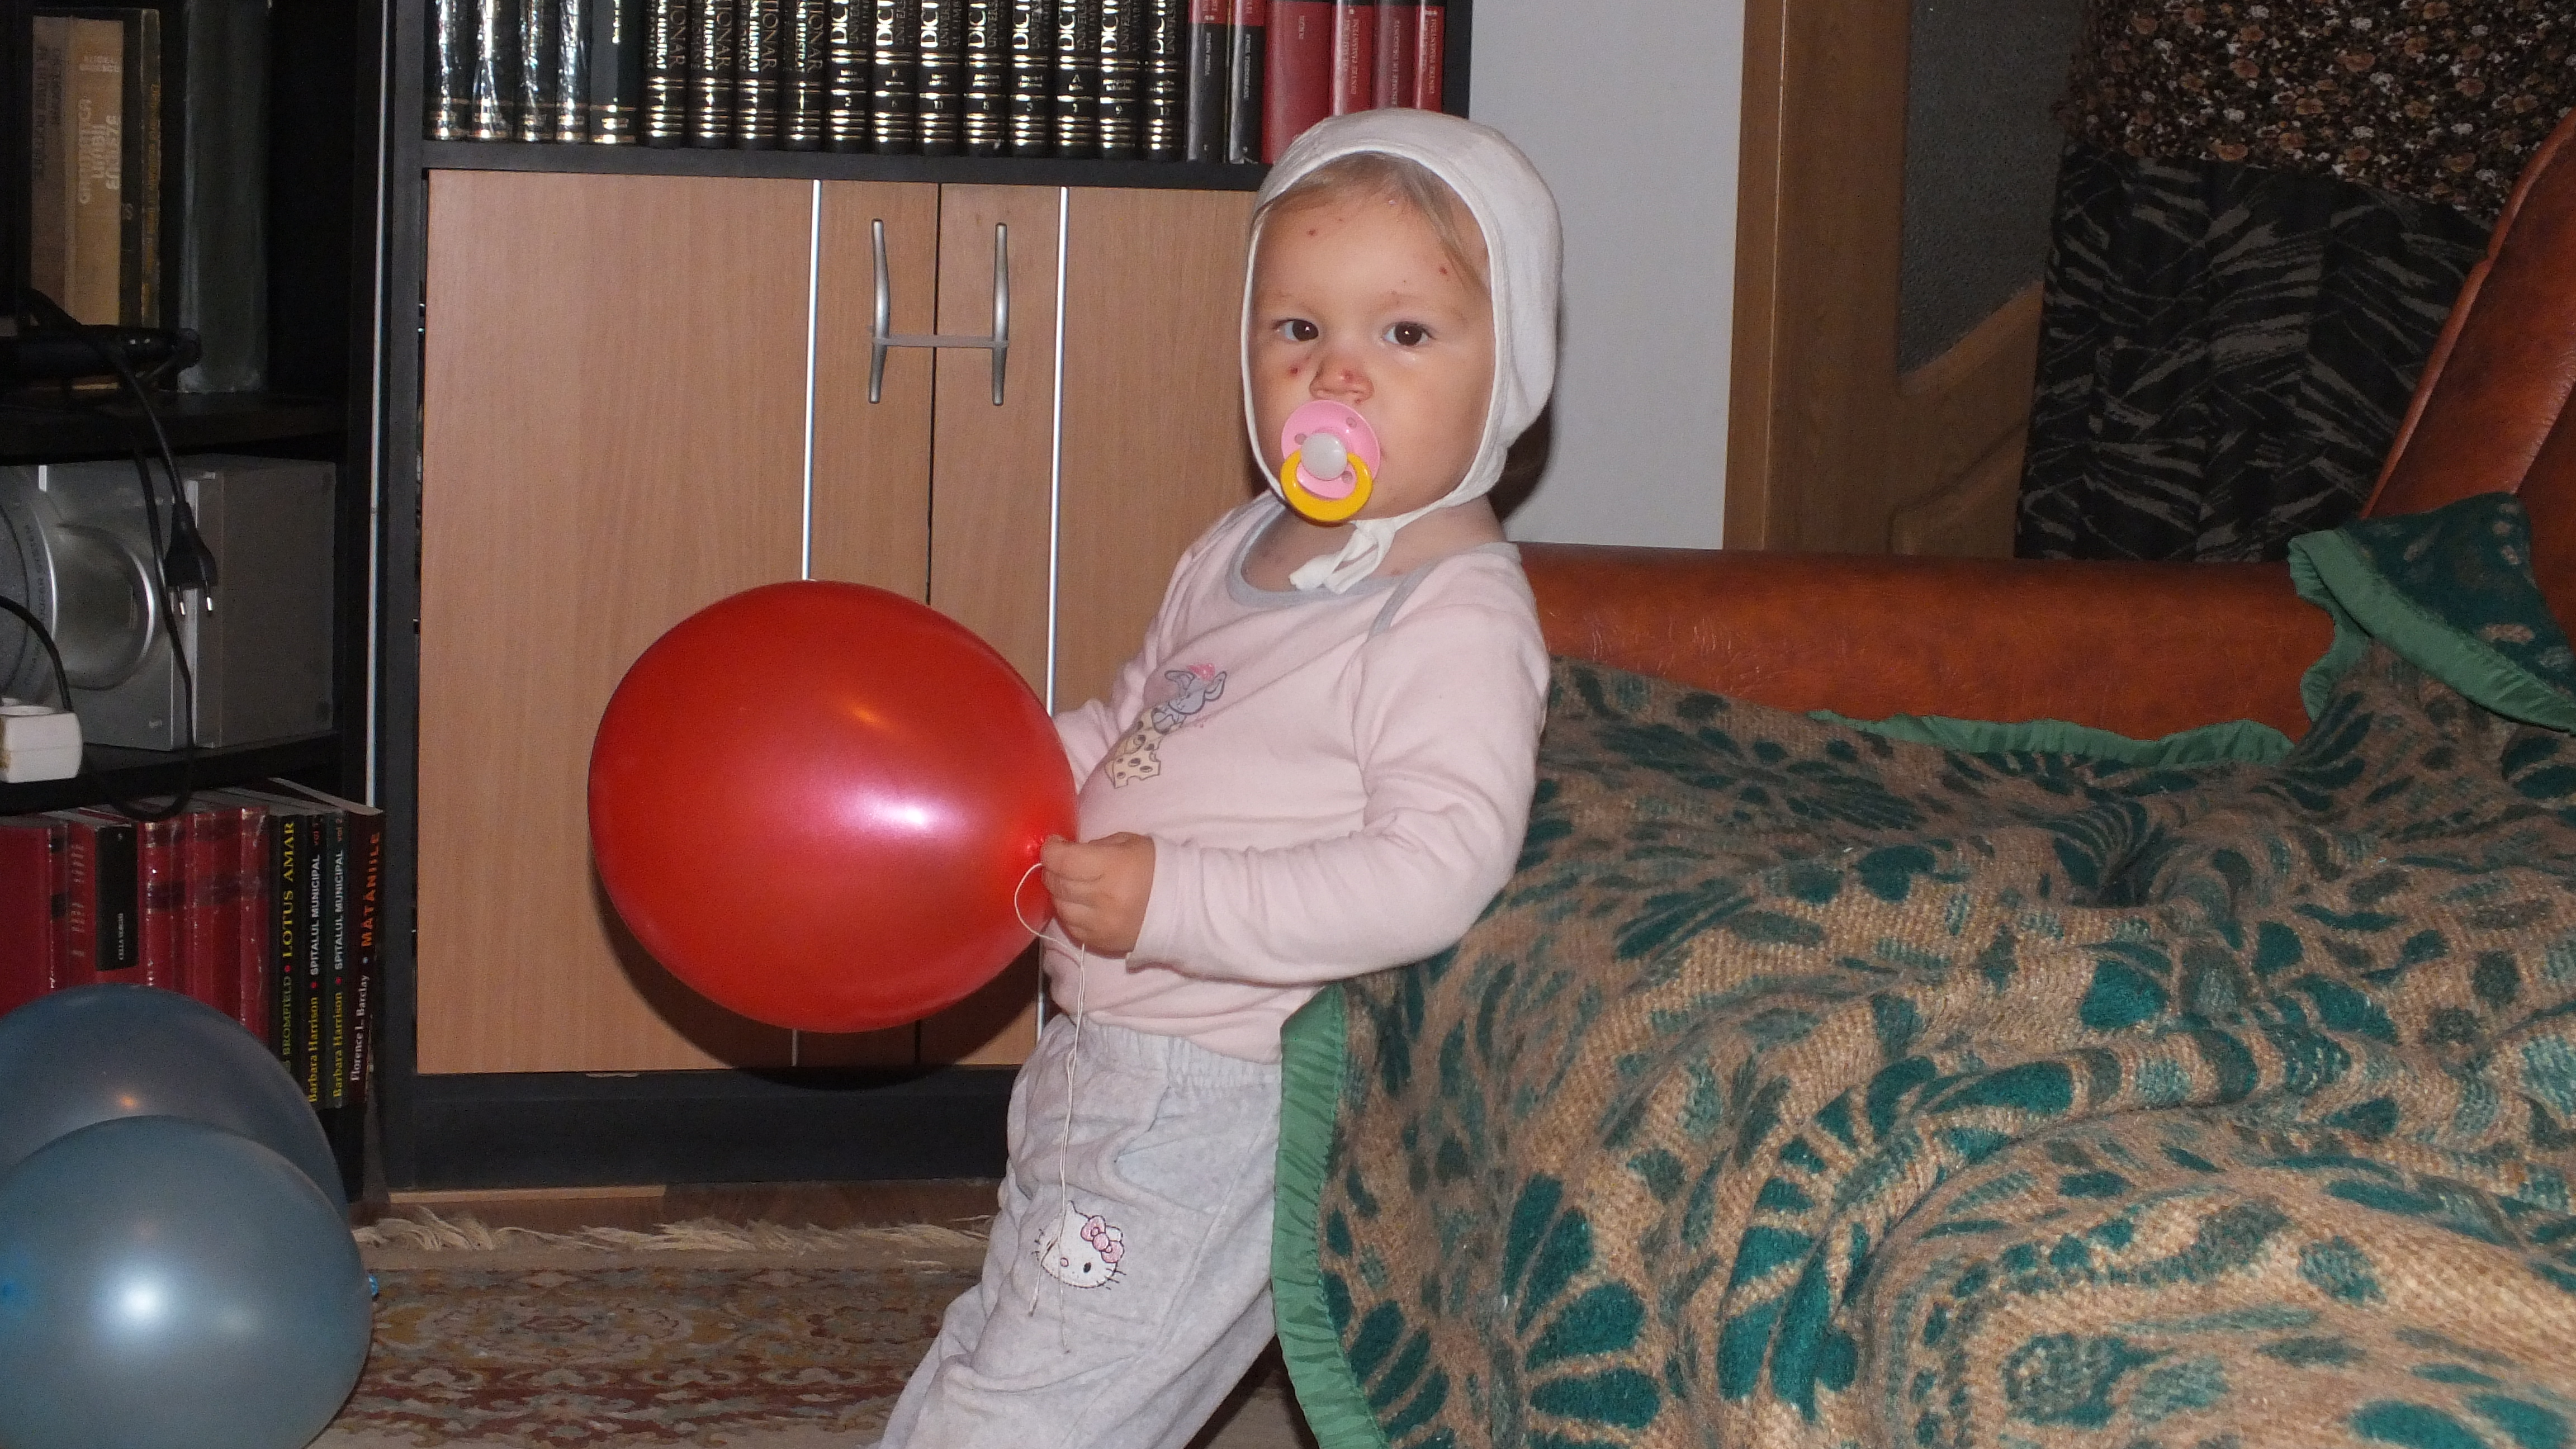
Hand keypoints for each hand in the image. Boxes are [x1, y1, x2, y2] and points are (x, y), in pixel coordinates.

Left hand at [1040, 833, 1154, 954]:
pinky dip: (1070, 914)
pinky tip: (1081, 904)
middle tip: (1062, 864)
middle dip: (1053, 870)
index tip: (1054, 845)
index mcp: (1112, 867)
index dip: (1050, 850)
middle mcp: (1102, 898)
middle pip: (1057, 884)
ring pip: (1060, 907)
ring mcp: (1100, 924)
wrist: (1182, 906)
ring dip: (1060, 893)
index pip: (1062, 860)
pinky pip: (1071, 927)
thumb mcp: (1127, 843)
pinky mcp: (1100, 942)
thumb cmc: (1154, 867)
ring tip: (1072, 885)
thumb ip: (1094, 846)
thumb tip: (1067, 852)